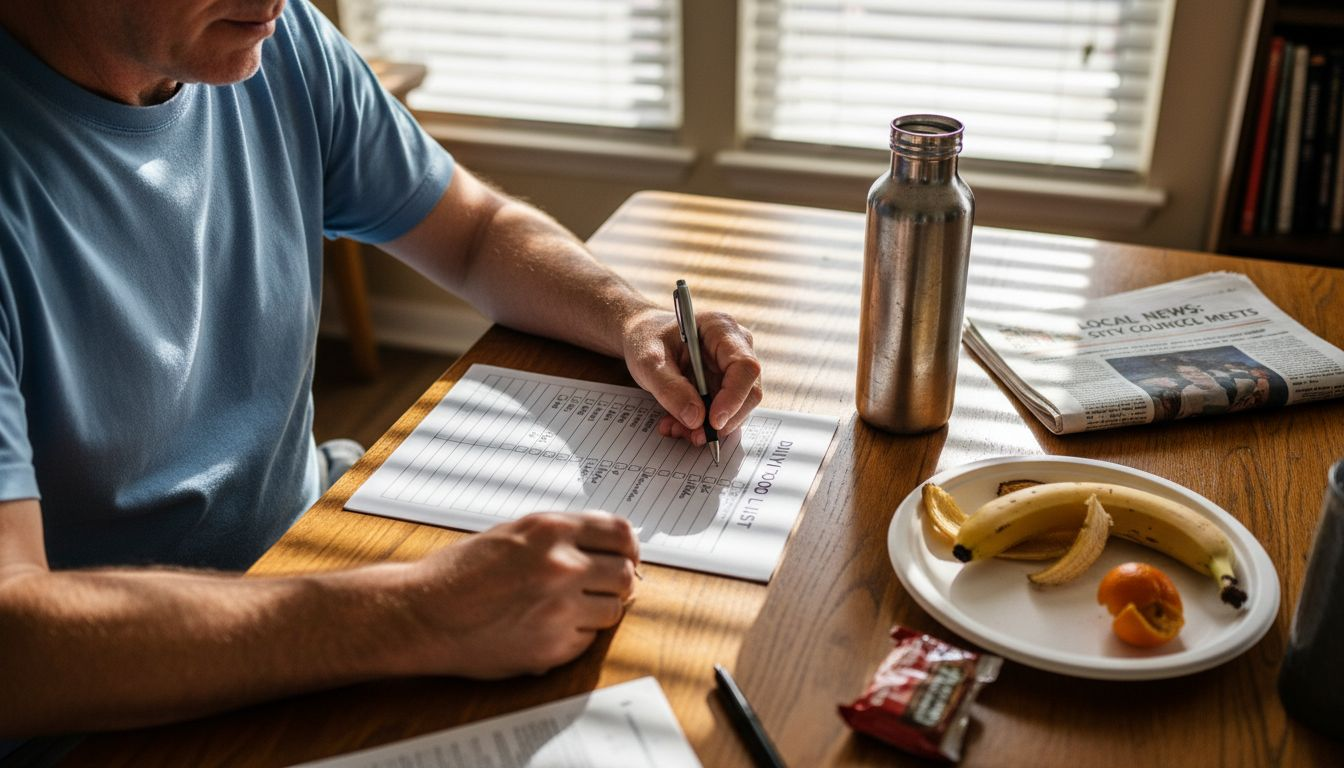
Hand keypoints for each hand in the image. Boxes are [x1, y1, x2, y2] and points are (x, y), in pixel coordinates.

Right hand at [396, 511, 639, 678]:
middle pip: (625, 574)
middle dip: (618, 582)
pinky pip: (587, 640)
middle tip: (602, 588)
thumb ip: (558, 536)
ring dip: (598, 611)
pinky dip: (575, 636)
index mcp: (551, 530)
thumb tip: (602, 546)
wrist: (423, 613)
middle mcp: (561, 565)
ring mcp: (560, 608)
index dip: (629, 547)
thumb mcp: (511, 533)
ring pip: (612, 611)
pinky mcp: (552, 647)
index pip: (620, 532)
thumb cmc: (459, 573)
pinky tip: (546, 628)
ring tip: (566, 610)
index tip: (628, 557)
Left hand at [622, 308, 762, 443]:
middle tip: (693, 435)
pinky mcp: (724, 386)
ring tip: (674, 427)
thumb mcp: (649, 362)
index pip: (745, 366)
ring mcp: (732, 369)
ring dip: (707, 427)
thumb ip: (670, 388)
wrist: (644, 339)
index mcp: (721, 329)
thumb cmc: (647, 339)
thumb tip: (697, 419)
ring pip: (737, 409)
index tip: (713, 421)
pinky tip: (677, 424)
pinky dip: (700, 426)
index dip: (734, 397)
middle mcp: (735, 348)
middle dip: (722, 421)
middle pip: (748, 392)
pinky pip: (723, 414)